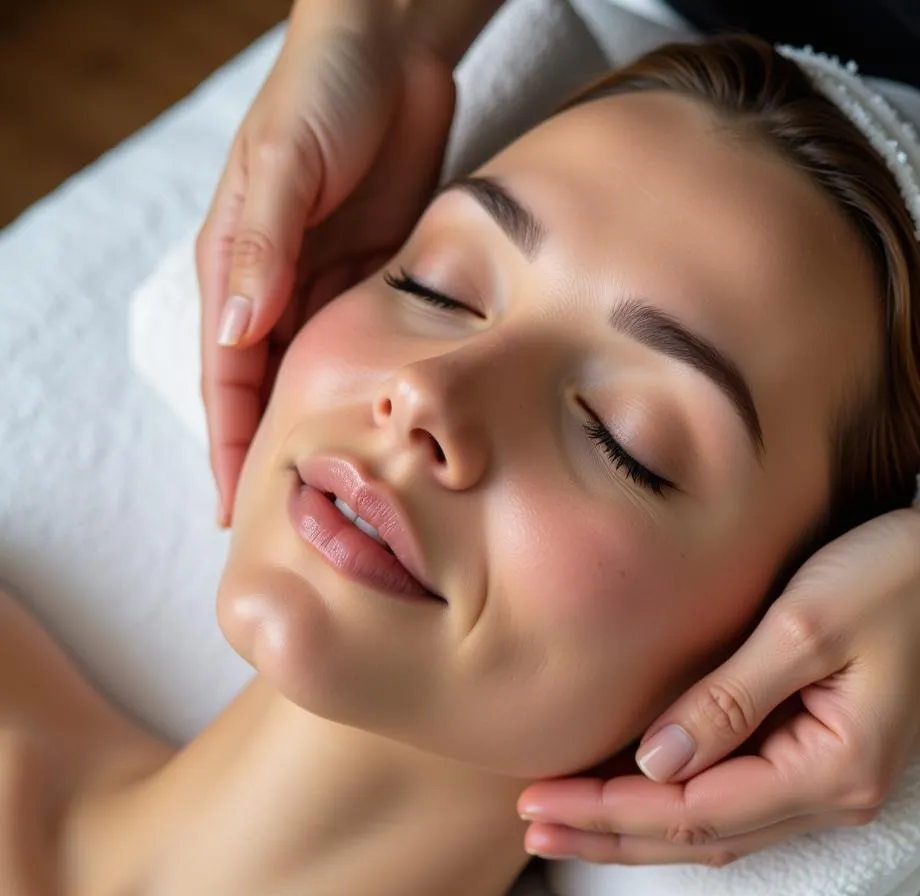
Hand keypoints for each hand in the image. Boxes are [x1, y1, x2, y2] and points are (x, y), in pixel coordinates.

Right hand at [196, 6, 455, 524]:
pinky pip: (365, 347)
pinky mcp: (378, 276)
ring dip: (324, 431)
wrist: (392, 47)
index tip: (239, 511)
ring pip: (319, 378)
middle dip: (275, 455)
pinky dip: (365, 389)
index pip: (226, 379)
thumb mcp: (285, 164)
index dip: (230, 448)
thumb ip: (262, 247)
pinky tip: (381, 427)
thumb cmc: (324, 91)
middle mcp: (278, 285)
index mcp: (237, 266)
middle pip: (270, 392)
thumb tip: (239, 332)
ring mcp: (329, 284)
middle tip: (294, 521)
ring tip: (341, 492)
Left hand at [517, 501, 919, 864]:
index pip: (696, 812)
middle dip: (609, 836)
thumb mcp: (807, 627)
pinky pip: (733, 796)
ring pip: (713, 825)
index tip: (540, 802)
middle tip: (532, 826)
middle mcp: (832, 794)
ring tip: (562, 824)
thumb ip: (729, 699)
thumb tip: (654, 761)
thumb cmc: (897, 578)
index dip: (611, 812)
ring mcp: (829, 780)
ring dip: (635, 827)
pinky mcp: (819, 753)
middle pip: (699, 836)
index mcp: (833, 772)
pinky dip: (672, 800)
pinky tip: (627, 791)